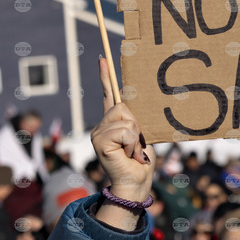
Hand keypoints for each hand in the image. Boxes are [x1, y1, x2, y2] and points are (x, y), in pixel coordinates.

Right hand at [91, 57, 155, 228]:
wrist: (136, 182)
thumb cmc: (141, 159)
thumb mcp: (141, 134)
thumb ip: (134, 119)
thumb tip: (131, 103)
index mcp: (113, 121)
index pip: (108, 93)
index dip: (106, 76)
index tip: (103, 58)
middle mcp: (101, 124)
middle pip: (123, 106)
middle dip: (136, 124)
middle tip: (136, 144)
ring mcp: (98, 132)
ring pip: (125, 119)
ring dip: (135, 136)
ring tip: (132, 151)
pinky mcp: (99, 141)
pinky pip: (124, 130)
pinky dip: (131, 143)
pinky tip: (127, 155)